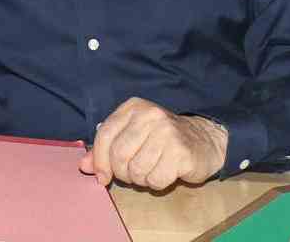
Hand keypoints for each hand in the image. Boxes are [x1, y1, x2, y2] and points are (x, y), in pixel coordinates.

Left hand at [78, 97, 227, 190]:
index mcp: (133, 107)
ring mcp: (166, 132)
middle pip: (118, 155)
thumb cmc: (162, 140)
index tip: (102, 176)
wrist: (204, 141)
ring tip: (152, 169)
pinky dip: (157, 183)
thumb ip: (106, 149)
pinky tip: (165, 172)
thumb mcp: (132, 136)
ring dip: (141, 179)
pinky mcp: (180, 152)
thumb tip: (84, 165)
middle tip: (134, 173)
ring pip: (136, 170)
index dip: (99, 160)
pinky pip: (155, 179)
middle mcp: (150, 115)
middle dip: (122, 173)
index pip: (104, 135)